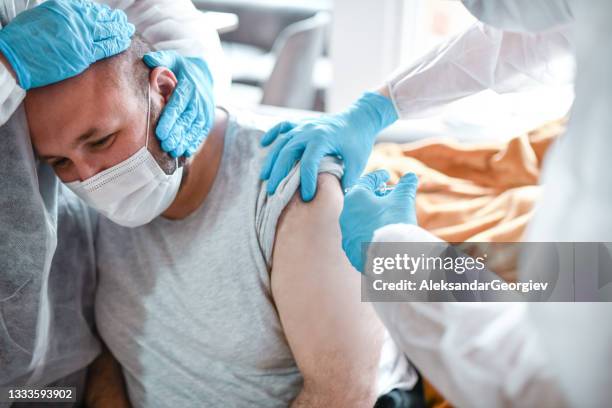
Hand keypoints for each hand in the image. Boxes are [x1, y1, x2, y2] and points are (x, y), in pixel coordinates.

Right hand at [0, 0, 134, 89]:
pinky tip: (124, 42)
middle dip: (114, 20)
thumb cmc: (23, 40)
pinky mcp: (84, 54)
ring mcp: (82, 36)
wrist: (16, 57)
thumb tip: (70, 18)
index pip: (89, 9)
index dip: (101, 13)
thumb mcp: (41, 17)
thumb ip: (59, 17)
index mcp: (64, 9)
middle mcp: (76, 20)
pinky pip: (107, 47)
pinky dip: (117, 43)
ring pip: (108, 31)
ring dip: (120, 30)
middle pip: (101, 18)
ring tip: (128, 30)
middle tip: (124, 21)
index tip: (108, 14)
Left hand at [144, 51, 214, 157]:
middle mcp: (199, 99)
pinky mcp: (207, 119)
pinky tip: (185, 152)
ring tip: (173, 151)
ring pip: (195, 128)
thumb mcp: (173, 59)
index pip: (179, 104)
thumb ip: (162, 59)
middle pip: (187, 119)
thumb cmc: (181, 69)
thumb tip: (148, 60)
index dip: (170, 119)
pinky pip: (201, 132)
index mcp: (189, 85)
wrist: (204, 75)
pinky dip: (194, 142)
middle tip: (165, 145)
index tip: (160, 132)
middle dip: (176, 133)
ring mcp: (205, 111)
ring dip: (185, 140)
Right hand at [260, 92, 397, 200]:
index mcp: (323, 139)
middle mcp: (310, 130)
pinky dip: (272, 134)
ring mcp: (304, 125)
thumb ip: (346, 180)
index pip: (309, 163)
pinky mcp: (302, 122)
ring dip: (271, 159)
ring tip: (264, 177)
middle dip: (279, 173)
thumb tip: (334, 198)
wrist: (360, 118)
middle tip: (273, 192)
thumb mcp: (357, 162)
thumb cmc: (359, 141)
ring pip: (282, 142)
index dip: (306, 181)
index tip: (306, 197)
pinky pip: (283, 126)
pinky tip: (264, 145)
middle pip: (288, 153)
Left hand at [340, 170, 417, 271]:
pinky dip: (369, 230)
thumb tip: (411, 176)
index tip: (386, 175)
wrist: (387, 257)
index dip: (378, 176)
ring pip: (359, 218)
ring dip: (371, 214)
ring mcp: (346, 232)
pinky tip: (380, 232)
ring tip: (387, 215)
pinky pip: (360, 235)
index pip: (366, 181)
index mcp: (355, 197)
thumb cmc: (393, 223)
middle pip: (360, 200)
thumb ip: (406, 186)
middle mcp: (346, 214)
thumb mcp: (403, 200)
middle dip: (375, 196)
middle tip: (388, 195)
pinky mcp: (350, 248)